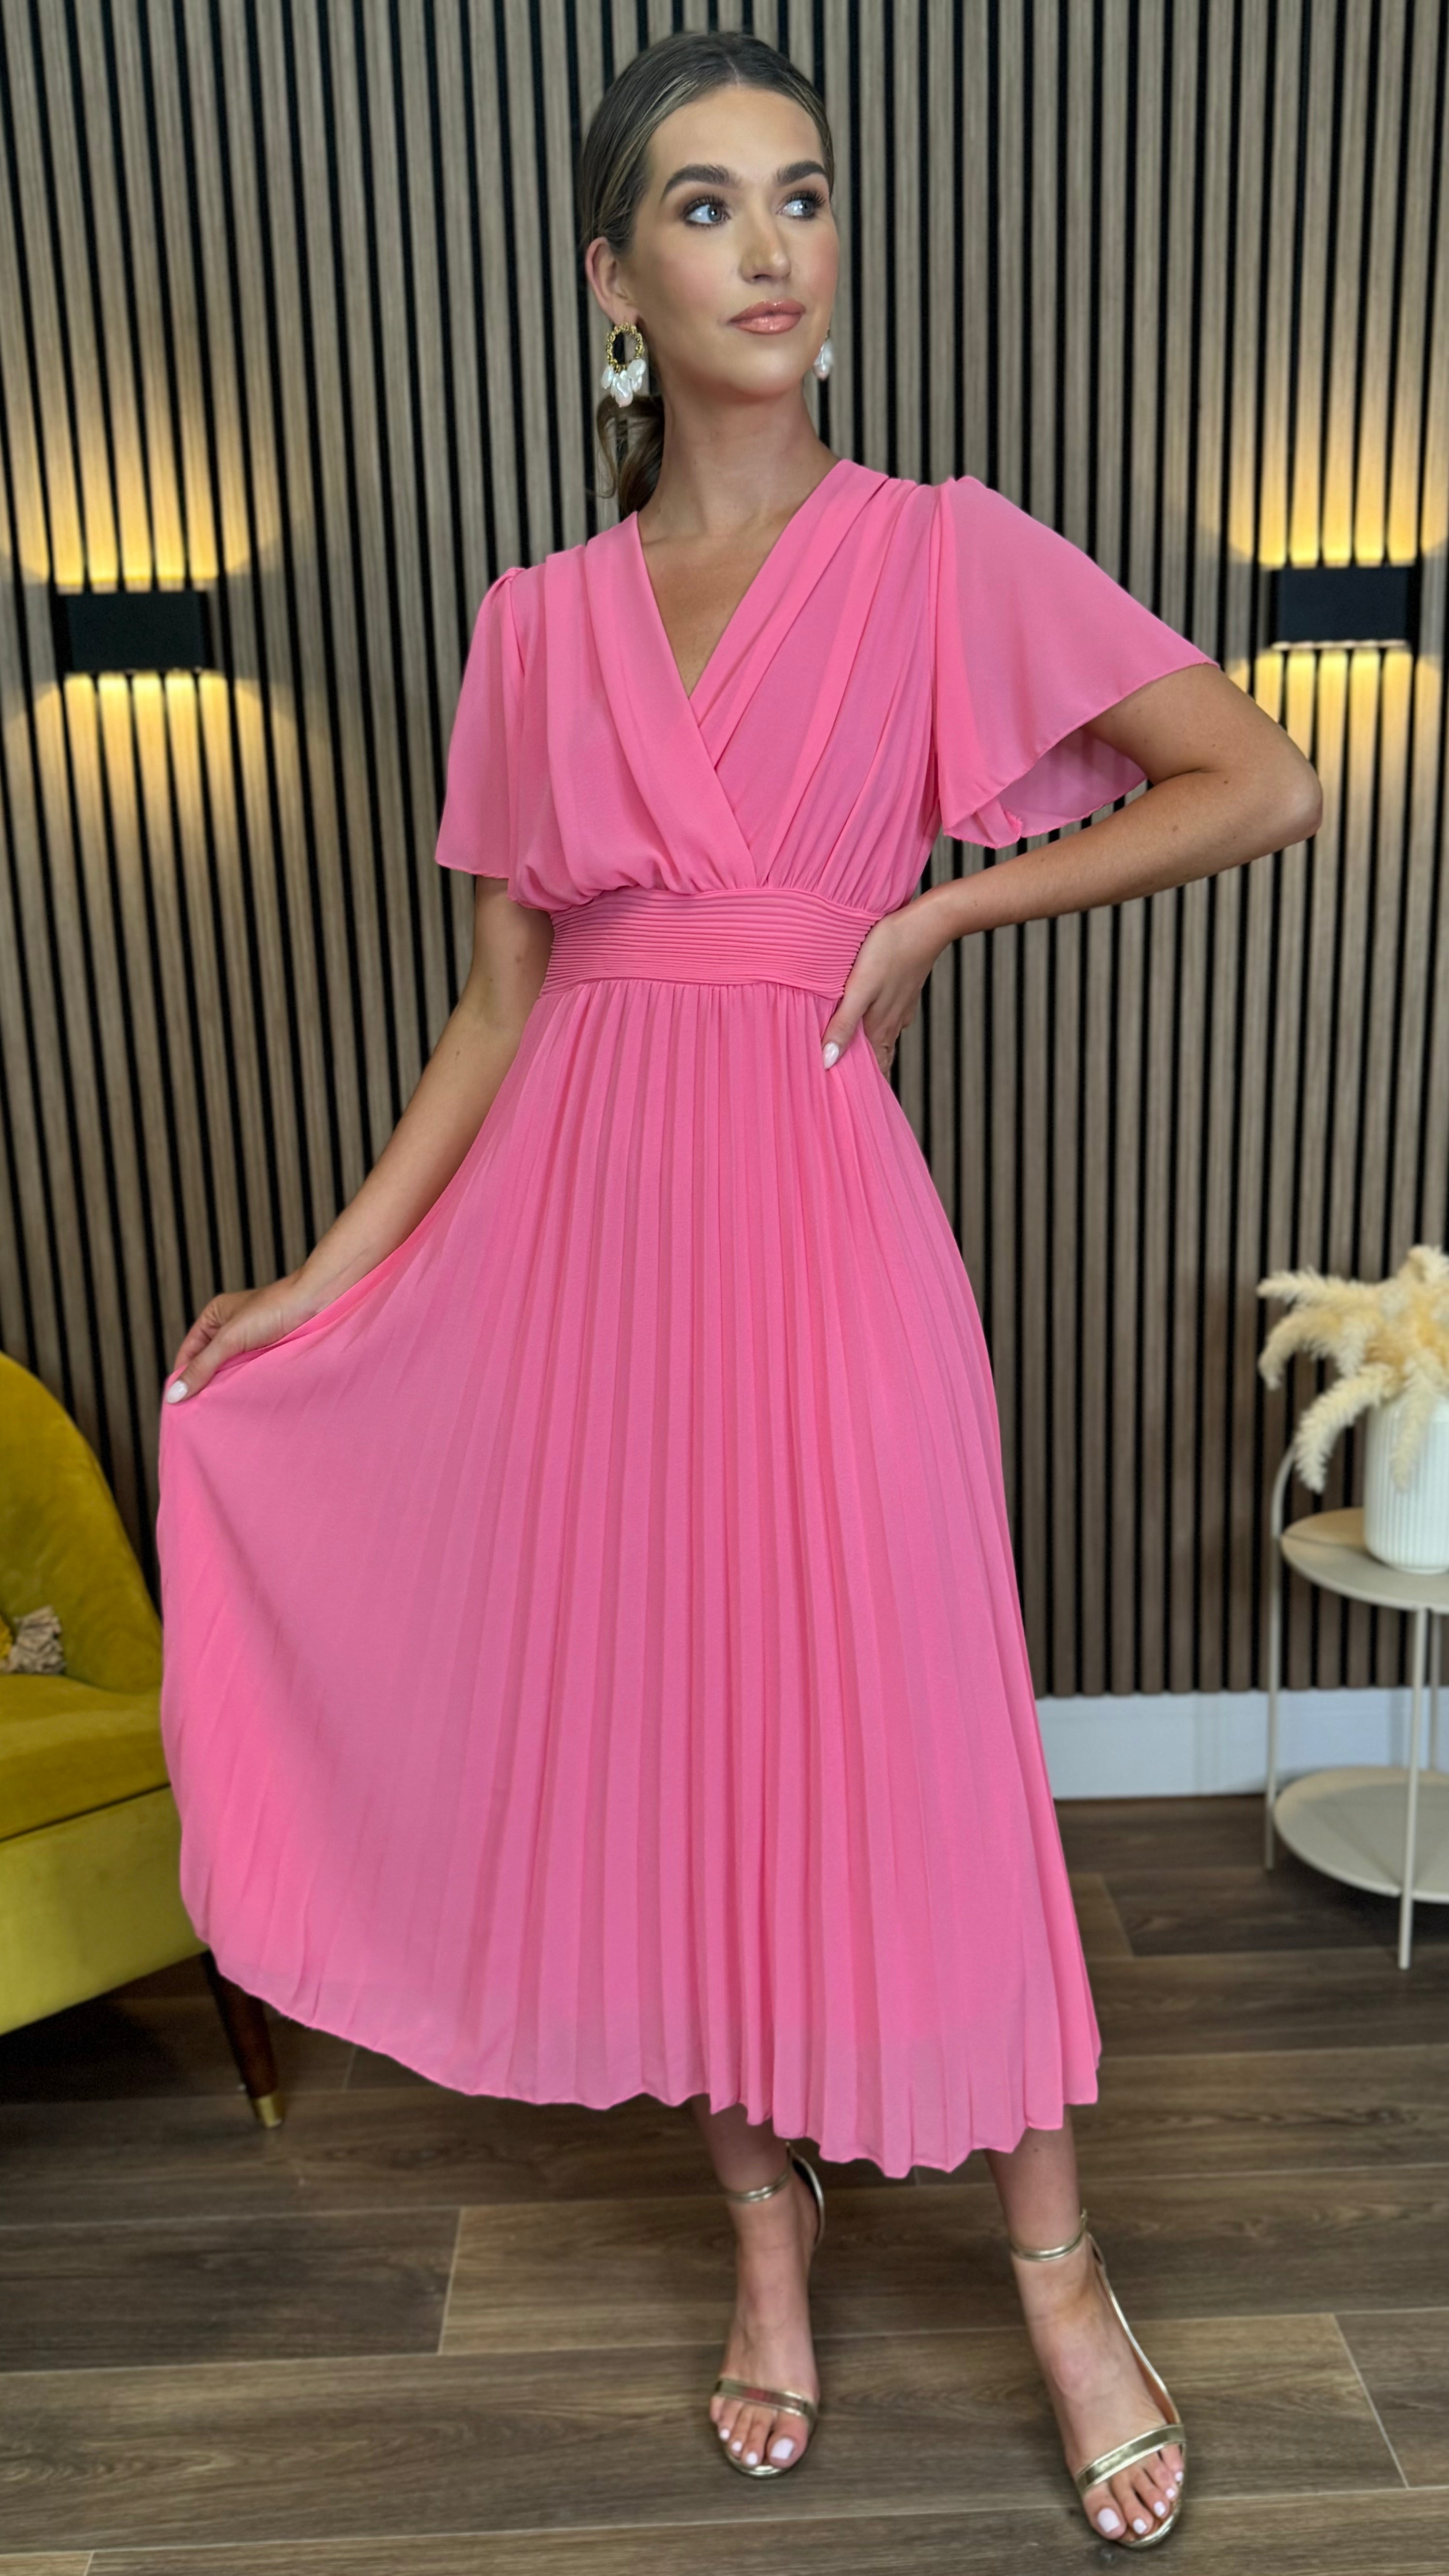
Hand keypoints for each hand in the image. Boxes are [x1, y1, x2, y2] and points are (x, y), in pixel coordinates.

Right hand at [164, 1271, 317, 1402]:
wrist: (317, 1302)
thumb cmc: (274, 1308)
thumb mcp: (230, 1338)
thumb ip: (202, 1366)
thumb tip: (174, 1394)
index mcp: (214, 1317)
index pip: (188, 1353)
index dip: (182, 1376)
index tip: (178, 1404)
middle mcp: (230, 1329)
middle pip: (208, 1364)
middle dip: (204, 1386)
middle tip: (197, 1415)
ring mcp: (250, 1343)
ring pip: (229, 1371)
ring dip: (226, 1389)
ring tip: (219, 1413)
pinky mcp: (269, 1354)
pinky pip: (249, 1374)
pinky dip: (244, 1387)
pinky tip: (242, 1403)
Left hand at [820, 896, 946, 1077]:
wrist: (926, 924)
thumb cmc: (889, 950)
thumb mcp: (859, 989)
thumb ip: (843, 1025)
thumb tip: (828, 1062)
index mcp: (879, 1028)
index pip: (874, 1071)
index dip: (863, 1089)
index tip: (849, 1106)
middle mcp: (892, 1024)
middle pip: (880, 1060)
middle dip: (868, 1076)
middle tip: (851, 1091)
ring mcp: (901, 1008)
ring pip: (884, 1040)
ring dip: (872, 1053)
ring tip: (855, 1062)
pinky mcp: (903, 993)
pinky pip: (890, 1020)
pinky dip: (879, 1030)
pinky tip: (872, 1023)